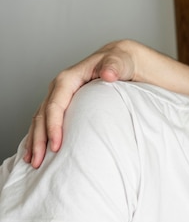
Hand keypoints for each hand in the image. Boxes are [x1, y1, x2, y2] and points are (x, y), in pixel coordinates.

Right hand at [24, 41, 136, 167]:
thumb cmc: (121, 61)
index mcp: (70, 78)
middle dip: (39, 139)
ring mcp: (60, 96)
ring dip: (35, 141)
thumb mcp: (120, 62)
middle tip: (39, 161)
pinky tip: (38, 151)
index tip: (56, 145)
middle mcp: (60, 87)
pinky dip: (41, 136)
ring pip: (41, 120)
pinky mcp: (65, 104)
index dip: (54, 126)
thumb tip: (108, 74)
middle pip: (43, 115)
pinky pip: (47, 121)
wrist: (122, 60)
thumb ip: (114, 67)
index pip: (56, 104)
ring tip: (34, 162)